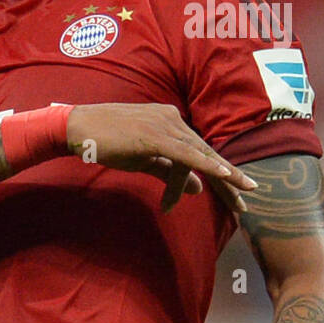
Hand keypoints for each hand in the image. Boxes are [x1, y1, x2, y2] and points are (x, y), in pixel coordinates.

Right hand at [66, 103, 256, 212]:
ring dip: (220, 180)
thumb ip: (171, 172)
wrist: (78, 128)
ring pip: (198, 156)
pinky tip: (222, 175)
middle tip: (245, 202)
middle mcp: (173, 120)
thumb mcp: (144, 159)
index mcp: (171, 122)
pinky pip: (185, 153)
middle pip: (207, 153)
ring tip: (238, 198)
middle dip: (228, 180)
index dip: (220, 174)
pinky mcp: (155, 136)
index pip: (201, 151)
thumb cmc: (107, 142)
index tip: (237, 193)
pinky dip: (205, 164)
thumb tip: (198, 188)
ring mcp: (165, 125)